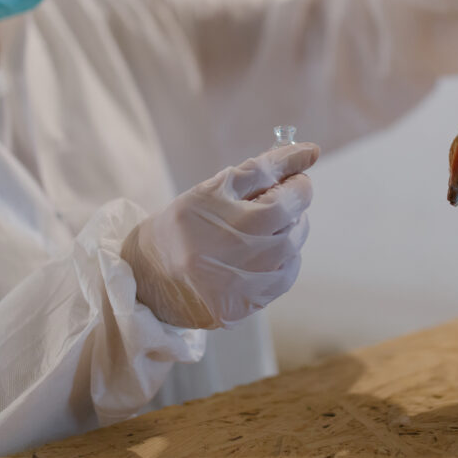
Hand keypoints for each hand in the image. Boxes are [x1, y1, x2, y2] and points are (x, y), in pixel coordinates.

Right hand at [122, 142, 319, 328]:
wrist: (147, 276)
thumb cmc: (182, 224)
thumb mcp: (214, 187)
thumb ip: (264, 167)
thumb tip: (310, 151)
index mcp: (234, 220)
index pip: (293, 196)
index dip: (296, 180)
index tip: (292, 174)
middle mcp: (244, 257)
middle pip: (296, 222)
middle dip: (288, 206)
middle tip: (266, 202)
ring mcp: (247, 287)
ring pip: (294, 249)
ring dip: (285, 233)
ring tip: (255, 230)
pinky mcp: (247, 307)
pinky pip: (285, 277)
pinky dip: (280, 260)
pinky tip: (256, 254)